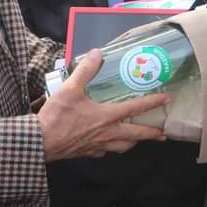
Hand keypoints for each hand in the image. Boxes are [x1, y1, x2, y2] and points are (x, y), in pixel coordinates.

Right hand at [37, 49, 168, 160]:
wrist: (40, 142)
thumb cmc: (56, 117)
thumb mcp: (70, 88)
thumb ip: (85, 70)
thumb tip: (96, 53)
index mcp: (106, 116)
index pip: (135, 108)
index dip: (152, 103)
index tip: (166, 100)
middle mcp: (106, 133)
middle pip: (136, 135)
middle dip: (151, 134)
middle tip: (163, 134)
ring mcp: (98, 146)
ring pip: (122, 147)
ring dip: (133, 143)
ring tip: (138, 139)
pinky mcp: (87, 153)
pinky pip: (104, 152)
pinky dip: (110, 148)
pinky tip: (108, 146)